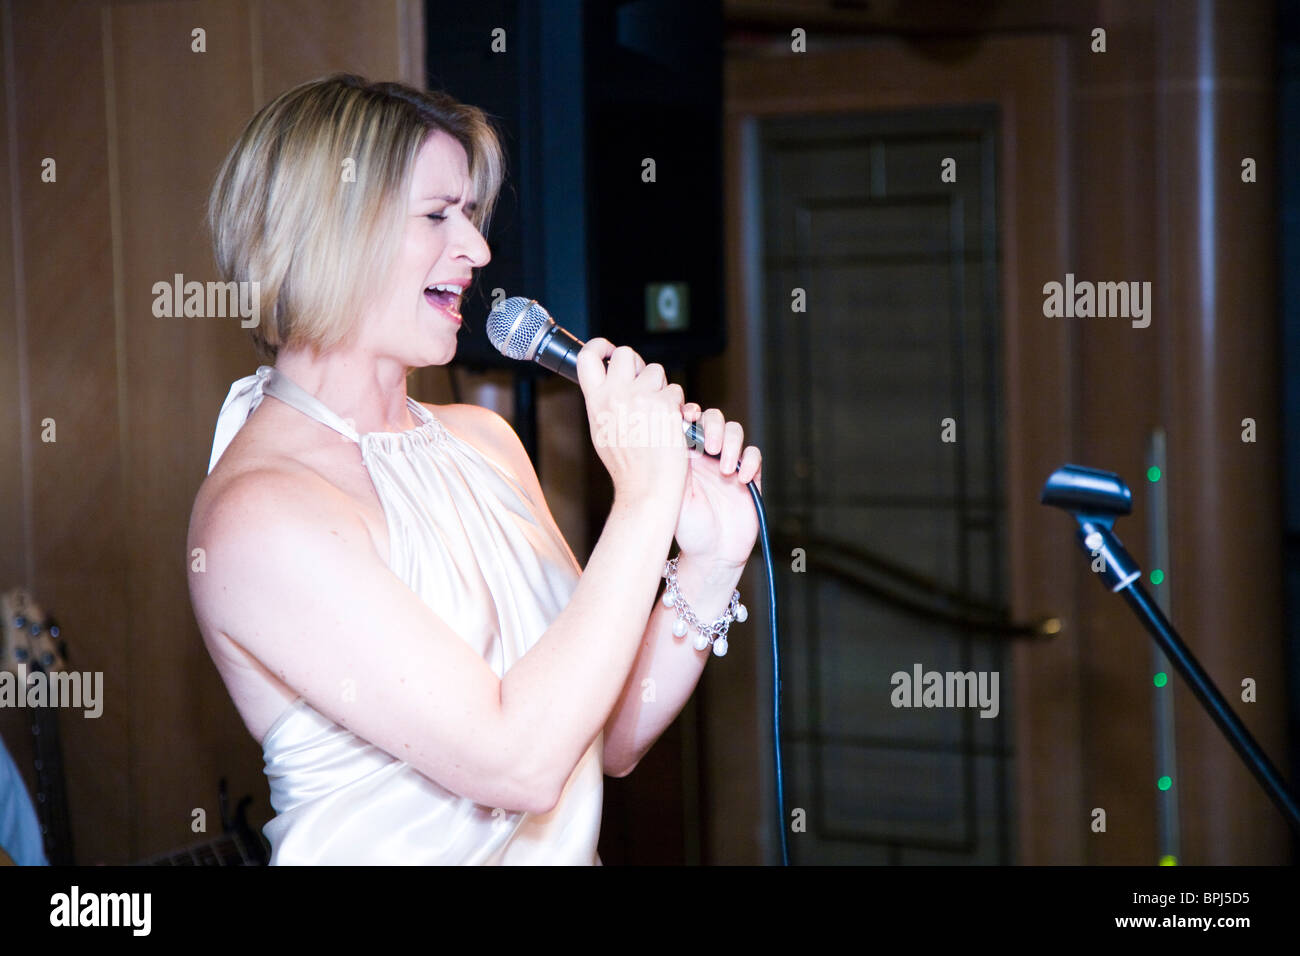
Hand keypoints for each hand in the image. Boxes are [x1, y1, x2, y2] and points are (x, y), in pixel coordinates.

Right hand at [576, 338, 687, 509]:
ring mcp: (641, 397)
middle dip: (638, 365)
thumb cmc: (626, 466)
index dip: (598, 346)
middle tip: (643, 384)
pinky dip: (677, 406)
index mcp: (596, 401)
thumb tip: (610, 380)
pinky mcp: (665, 405)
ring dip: (661, 387)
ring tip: (658, 413)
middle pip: (626, 353)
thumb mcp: (602, 431)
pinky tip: (670, 425)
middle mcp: (615, 394)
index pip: (587, 357)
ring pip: (656, 370)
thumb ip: (604, 403)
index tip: (608, 349)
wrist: (646, 487)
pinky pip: (676, 391)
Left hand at [672, 403, 761, 568]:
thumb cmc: (687, 529)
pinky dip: (751, 461)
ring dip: (732, 443)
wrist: (712, 556)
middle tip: (711, 447)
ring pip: (735, 432)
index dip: (689, 412)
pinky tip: (741, 479)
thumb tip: (671, 430)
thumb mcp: (674, 494)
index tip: (688, 417)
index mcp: (683, 456)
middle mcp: (706, 456)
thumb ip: (675, 463)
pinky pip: (754, 455)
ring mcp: (729, 464)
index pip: (688, 421)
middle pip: (713, 419)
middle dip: (714, 426)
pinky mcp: (751, 476)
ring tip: (726, 469)